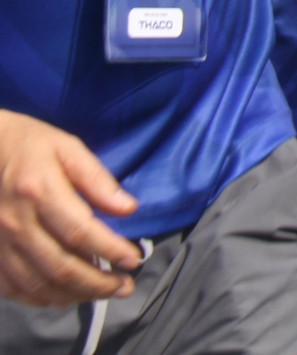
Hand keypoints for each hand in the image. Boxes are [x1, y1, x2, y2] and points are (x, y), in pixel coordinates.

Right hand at [0, 111, 140, 305]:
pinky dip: (41, 299)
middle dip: (98, 283)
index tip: (134, 259)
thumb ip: (98, 179)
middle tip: (125, 286)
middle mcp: (16, 223)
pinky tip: (66, 297)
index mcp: (39, 192)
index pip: (80, 232)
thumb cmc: (30, 145)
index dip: (111, 250)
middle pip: (60, 266)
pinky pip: (14, 287)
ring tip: (104, 292)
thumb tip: (129, 208)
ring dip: (75, 295)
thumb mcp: (68, 148)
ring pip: (38, 283)